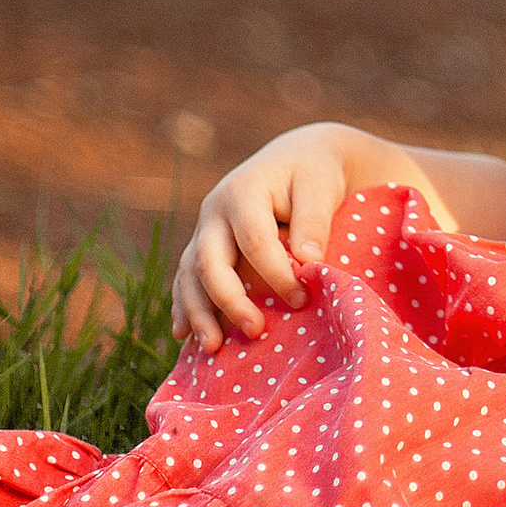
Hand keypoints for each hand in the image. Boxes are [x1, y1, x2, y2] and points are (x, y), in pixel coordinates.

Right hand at [171, 123, 355, 348]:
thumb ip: (313, 221)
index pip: (255, 242)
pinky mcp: (204, 246)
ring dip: (198, 312)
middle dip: (228, 300)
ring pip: (189, 274)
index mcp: (243, 192)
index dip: (276, 274)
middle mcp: (215, 212)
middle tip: (255, 330)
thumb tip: (309, 262)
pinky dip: (185, 307)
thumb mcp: (320, 186)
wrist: (295, 159)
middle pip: (209, 261)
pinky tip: (186, 336)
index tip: (302, 299)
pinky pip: (186, 279)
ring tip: (213, 347)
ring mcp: (205, 230)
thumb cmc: (312, 174)